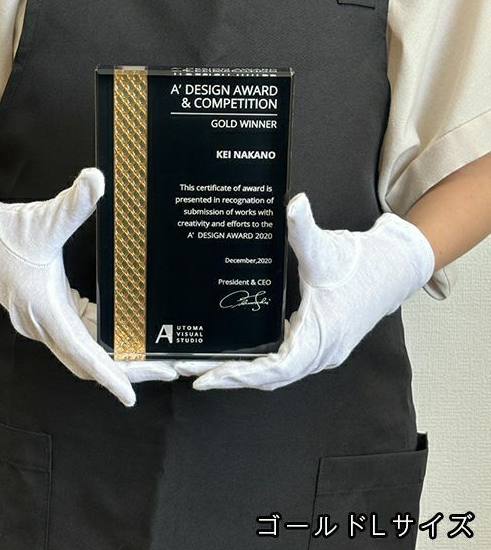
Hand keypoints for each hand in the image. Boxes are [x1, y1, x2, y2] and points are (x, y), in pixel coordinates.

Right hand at [0, 168, 172, 406]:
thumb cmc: (2, 232)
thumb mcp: (42, 219)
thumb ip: (72, 204)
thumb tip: (98, 179)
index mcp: (43, 310)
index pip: (80, 354)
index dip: (108, 376)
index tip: (131, 395)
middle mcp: (43, 325)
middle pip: (89, 361)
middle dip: (128, 369)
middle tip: (168, 370)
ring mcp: (44, 323)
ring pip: (85, 351)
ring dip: (117, 357)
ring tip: (156, 357)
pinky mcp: (47, 314)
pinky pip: (79, 335)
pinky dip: (103, 339)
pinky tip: (127, 331)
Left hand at [180, 192, 434, 390]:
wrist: (394, 269)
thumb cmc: (361, 263)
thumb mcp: (328, 248)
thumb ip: (306, 229)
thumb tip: (294, 203)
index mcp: (322, 337)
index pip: (275, 369)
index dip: (239, 376)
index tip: (206, 379)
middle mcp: (321, 353)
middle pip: (267, 376)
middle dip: (227, 375)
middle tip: (187, 370)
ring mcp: (321, 352)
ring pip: (275, 373)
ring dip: (241, 371)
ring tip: (202, 365)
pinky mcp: (319, 344)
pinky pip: (283, 362)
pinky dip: (258, 363)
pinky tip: (236, 352)